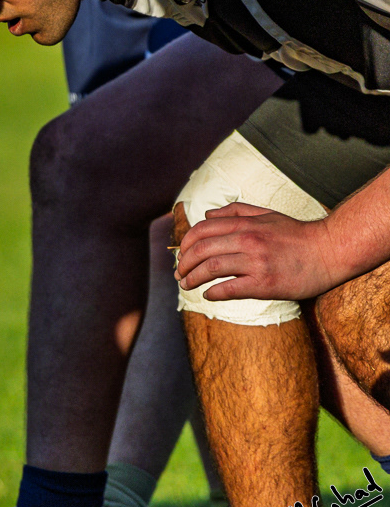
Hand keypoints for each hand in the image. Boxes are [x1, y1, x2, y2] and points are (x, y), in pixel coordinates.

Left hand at [175, 202, 342, 300]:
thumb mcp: (265, 214)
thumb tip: (207, 215)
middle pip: (202, 250)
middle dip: (185, 263)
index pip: (202, 230)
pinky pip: (231, 288)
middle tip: (179, 274)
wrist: (329, 251)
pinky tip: (208, 294)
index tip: (182, 255)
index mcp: (245, 224)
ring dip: (193, 278)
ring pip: (212, 269)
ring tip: (186, 285)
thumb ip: (235, 211)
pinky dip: (214, 292)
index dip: (186, 244)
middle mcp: (247, 240)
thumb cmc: (296, 234)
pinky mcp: (265, 284)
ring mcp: (256, 262)